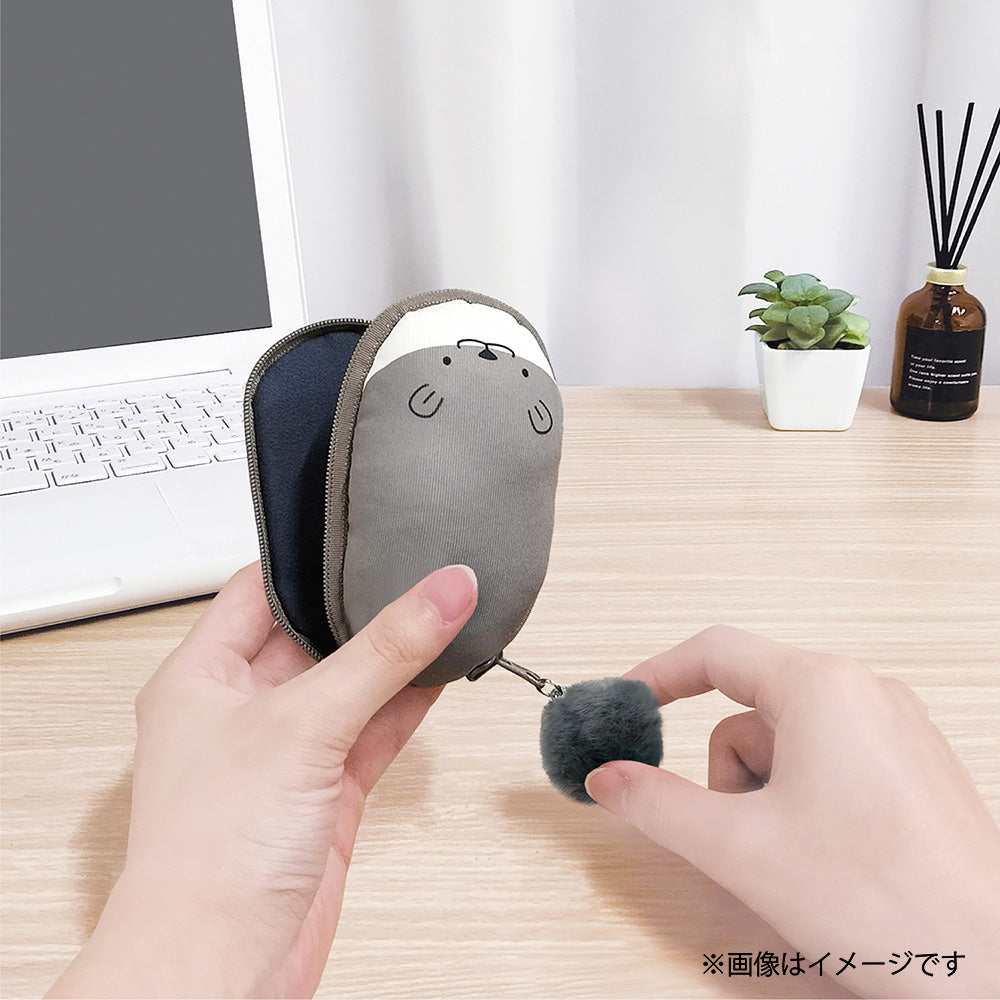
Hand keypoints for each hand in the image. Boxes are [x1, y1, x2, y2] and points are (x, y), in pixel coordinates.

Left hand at [48, 561, 477, 998]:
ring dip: (398, 656)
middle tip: (423, 568)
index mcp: (202, 675)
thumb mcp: (303, 723)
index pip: (258, 590)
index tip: (365, 532)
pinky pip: (374, 728)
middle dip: (367, 608)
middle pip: (314, 635)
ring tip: (450, 611)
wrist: (224, 968)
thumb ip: (383, 652)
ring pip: (353, 682)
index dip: (311, 562)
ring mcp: (288, 751)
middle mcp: (242, 709)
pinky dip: (408, 702)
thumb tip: (445, 590)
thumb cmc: (212, 855)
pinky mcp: (326, 791)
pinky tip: (442, 672)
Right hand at [585, 625, 999, 999]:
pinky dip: (805, 803)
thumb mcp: (738, 848)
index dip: (658, 676)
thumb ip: (656, 804)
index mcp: (822, 688)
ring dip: (766, 797)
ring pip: (789, 744)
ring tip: (795, 858)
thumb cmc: (887, 904)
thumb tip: (609, 777)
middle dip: (729, 775)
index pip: (715, 653)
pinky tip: (829, 860)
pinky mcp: (913, 767)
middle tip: (740, 835)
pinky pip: (830, 764)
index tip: (628, 705)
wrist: (992, 971)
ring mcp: (896, 729)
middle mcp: (865, 693)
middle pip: (751, 712)